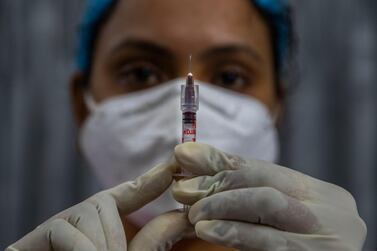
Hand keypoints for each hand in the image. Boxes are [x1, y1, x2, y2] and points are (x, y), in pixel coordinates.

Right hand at [7, 160, 191, 250]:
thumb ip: (152, 241)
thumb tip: (183, 217)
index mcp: (101, 231)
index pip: (126, 196)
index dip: (149, 181)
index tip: (173, 166)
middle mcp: (76, 225)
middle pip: (101, 202)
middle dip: (115, 232)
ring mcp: (51, 233)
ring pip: (86, 212)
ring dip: (100, 244)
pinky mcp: (26, 244)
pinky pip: (62, 229)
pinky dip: (80, 247)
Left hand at [172, 143, 366, 250]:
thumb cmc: (304, 246)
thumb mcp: (282, 216)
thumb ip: (248, 192)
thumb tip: (196, 163)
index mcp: (320, 194)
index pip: (264, 168)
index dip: (220, 160)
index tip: (184, 154)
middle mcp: (328, 209)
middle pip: (264, 181)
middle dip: (217, 181)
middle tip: (182, 188)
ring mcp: (325, 235)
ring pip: (266, 203)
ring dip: (221, 203)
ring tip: (192, 212)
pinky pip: (268, 241)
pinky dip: (234, 232)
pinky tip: (208, 230)